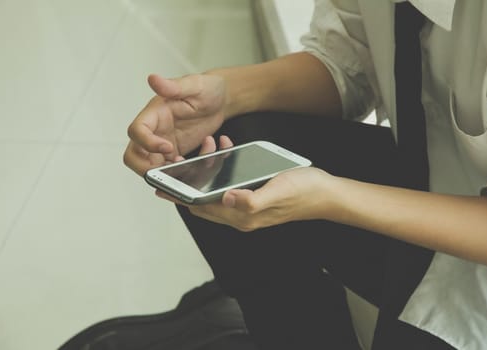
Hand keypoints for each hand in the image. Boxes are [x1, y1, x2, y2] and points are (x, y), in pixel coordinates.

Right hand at [124, 73, 227, 175]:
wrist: (220, 101)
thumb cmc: (206, 89)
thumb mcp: (194, 85)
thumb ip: (173, 85)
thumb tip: (153, 79)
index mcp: (154, 114)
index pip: (137, 131)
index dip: (147, 143)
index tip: (168, 147)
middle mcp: (154, 131)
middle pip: (133, 156)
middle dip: (146, 167)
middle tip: (170, 167)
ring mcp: (163, 145)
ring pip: (150, 168)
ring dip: (167, 173)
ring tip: (187, 163)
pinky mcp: (175, 154)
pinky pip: (171, 171)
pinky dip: (183, 172)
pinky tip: (201, 159)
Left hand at [158, 160, 336, 231]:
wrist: (325, 193)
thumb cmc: (303, 192)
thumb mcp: (277, 192)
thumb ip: (250, 200)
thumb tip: (225, 199)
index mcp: (241, 217)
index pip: (200, 207)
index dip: (179, 197)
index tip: (161, 185)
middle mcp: (240, 215)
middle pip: (203, 200)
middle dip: (190, 181)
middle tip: (180, 161)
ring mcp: (246, 207)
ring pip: (214, 191)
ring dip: (206, 172)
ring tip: (207, 149)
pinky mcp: (252, 197)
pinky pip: (228, 186)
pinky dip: (221, 171)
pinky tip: (224, 154)